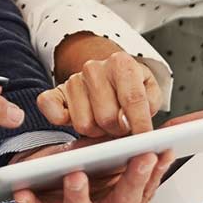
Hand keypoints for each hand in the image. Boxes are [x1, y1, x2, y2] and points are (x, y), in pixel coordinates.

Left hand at [10, 111, 202, 202]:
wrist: (54, 168)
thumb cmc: (93, 161)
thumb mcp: (125, 144)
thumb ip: (162, 136)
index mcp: (127, 201)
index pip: (146, 190)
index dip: (154, 172)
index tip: (160, 151)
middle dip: (131, 181)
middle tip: (137, 158)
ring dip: (79, 196)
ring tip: (76, 174)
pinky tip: (25, 190)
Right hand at [37, 50, 162, 137]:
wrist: (107, 73)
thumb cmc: (129, 85)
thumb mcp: (150, 90)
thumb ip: (149, 105)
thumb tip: (134, 124)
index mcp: (121, 63)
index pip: (133, 99)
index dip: (139, 124)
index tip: (143, 139)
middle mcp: (94, 68)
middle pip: (107, 117)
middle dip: (117, 129)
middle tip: (121, 126)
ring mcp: (72, 80)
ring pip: (84, 124)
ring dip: (96, 131)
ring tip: (103, 122)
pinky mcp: (55, 93)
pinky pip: (52, 113)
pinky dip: (62, 121)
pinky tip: (78, 118)